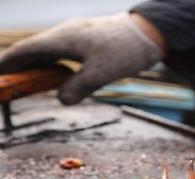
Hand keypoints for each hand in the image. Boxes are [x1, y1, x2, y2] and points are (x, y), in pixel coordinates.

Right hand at [0, 13, 164, 104]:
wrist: (150, 32)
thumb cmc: (126, 50)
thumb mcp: (102, 73)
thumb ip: (79, 87)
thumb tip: (61, 101)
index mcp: (62, 39)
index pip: (25, 51)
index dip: (7, 63)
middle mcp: (64, 33)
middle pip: (33, 50)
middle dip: (18, 66)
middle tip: (8, 82)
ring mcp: (76, 34)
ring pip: (47, 50)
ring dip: (35, 65)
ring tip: (26, 81)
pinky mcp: (87, 39)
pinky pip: (61, 50)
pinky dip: (52, 62)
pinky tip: (55, 73)